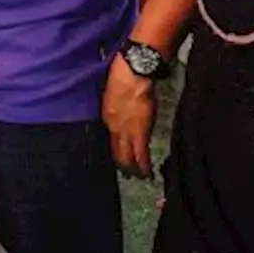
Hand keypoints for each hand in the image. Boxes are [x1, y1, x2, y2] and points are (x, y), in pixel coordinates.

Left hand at [101, 55, 156, 178]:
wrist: (132, 76)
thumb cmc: (123, 77)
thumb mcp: (112, 92)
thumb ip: (116, 104)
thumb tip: (122, 109)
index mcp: (107, 116)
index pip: (110, 138)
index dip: (114, 149)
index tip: (117, 157)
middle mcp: (113, 127)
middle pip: (116, 150)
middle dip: (122, 164)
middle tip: (126, 174)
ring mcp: (125, 131)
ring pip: (127, 155)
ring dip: (133, 168)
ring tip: (137, 176)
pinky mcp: (139, 133)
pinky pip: (140, 153)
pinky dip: (143, 165)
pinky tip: (147, 173)